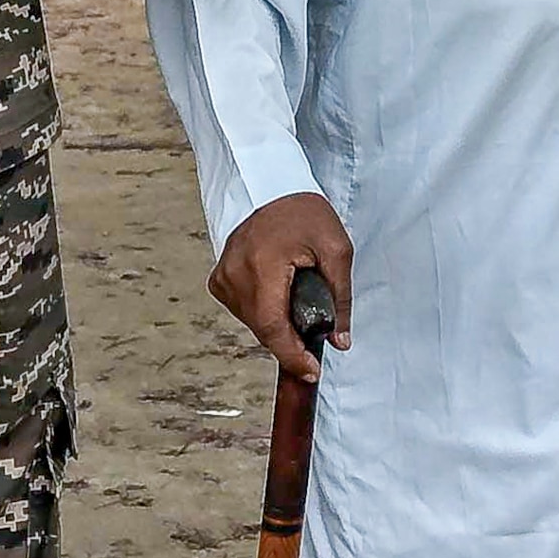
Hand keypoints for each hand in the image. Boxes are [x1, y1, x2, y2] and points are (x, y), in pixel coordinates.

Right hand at [213, 192, 352, 370]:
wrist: (272, 186)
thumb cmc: (304, 213)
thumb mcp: (336, 250)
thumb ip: (340, 298)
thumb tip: (339, 340)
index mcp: (262, 265)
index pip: (273, 327)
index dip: (292, 356)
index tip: (311, 371)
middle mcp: (234, 274)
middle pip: (263, 329)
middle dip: (290, 342)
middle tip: (313, 342)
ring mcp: (223, 277)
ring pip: (253, 323)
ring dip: (277, 326)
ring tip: (297, 305)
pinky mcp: (218, 279)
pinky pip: (243, 310)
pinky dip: (263, 313)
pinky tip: (278, 297)